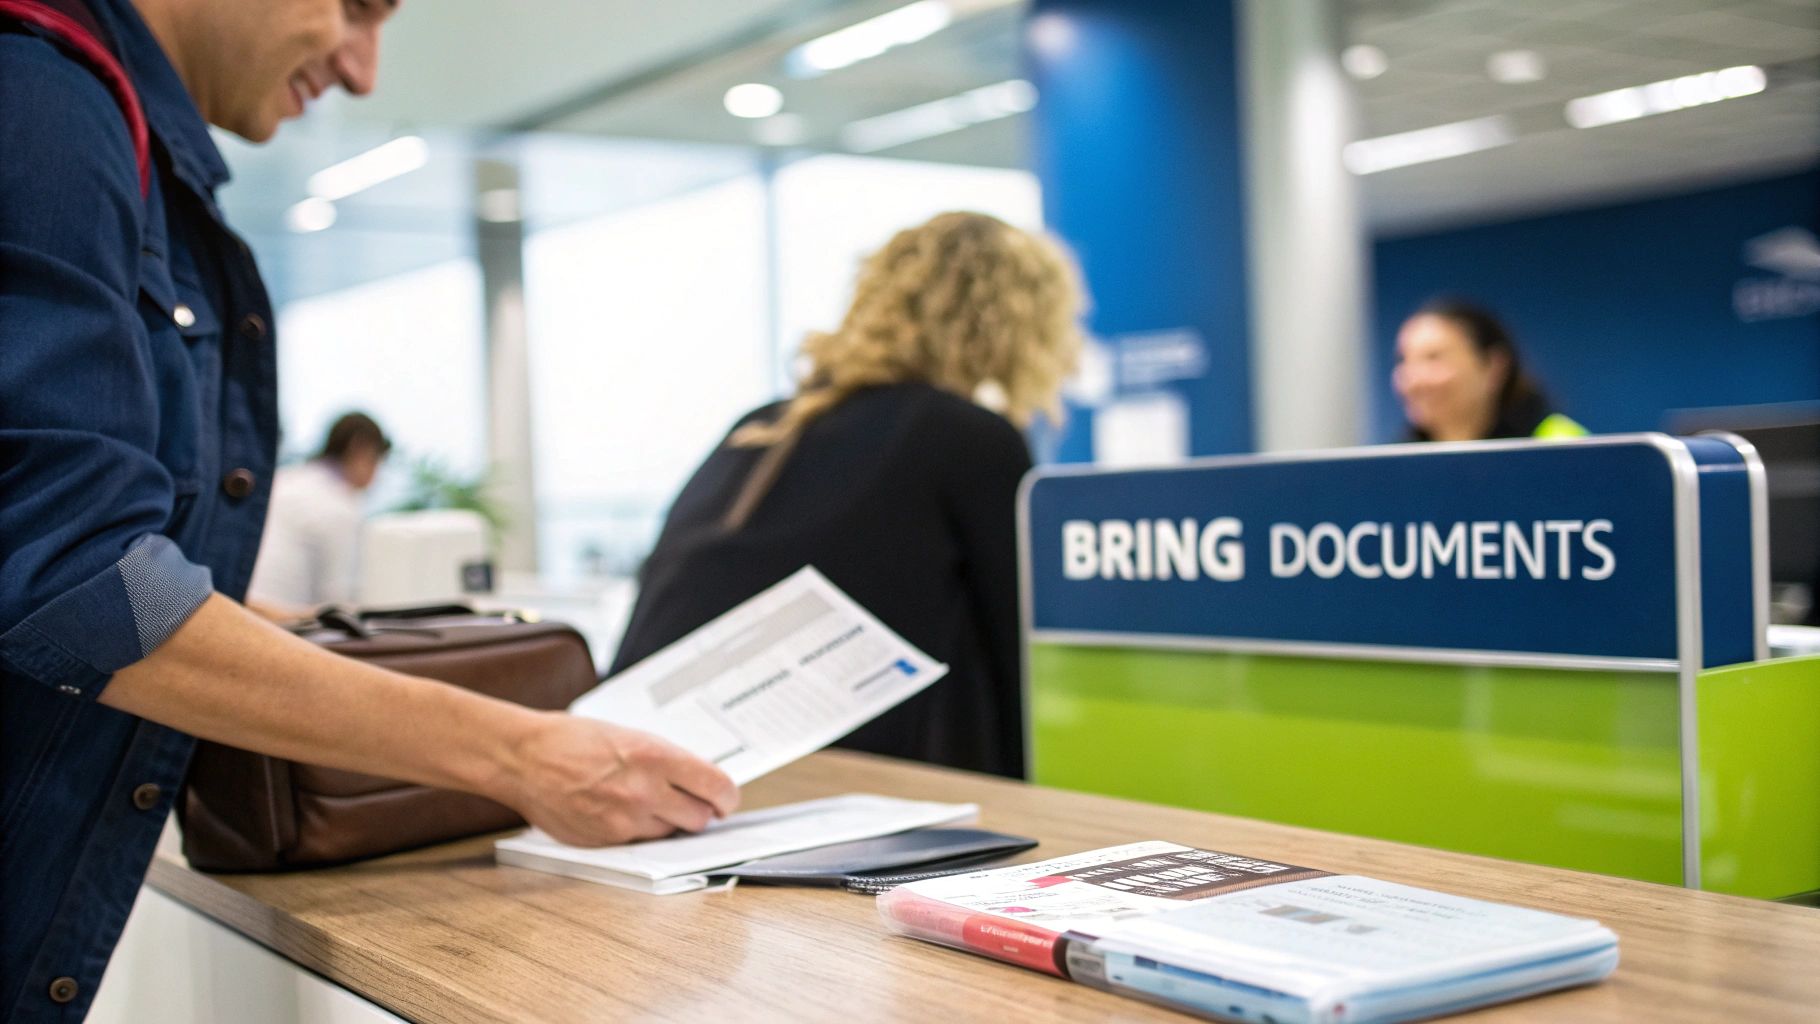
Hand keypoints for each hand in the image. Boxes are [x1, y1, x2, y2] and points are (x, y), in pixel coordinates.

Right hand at [501, 712, 738, 846]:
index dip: (727, 797)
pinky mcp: (607, 842)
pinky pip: (639, 843)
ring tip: (646, 802)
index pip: (716, 787)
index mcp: (655, 756)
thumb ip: (666, 761)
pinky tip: (619, 811)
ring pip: (670, 834)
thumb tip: (697, 780)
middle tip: (691, 803)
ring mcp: (625, 821)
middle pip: (700, 819)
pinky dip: (638, 832)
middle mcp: (645, 792)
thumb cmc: (572, 740)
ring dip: (667, 823)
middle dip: (700, 812)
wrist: (524, 758)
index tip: (726, 800)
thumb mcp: (630, 736)